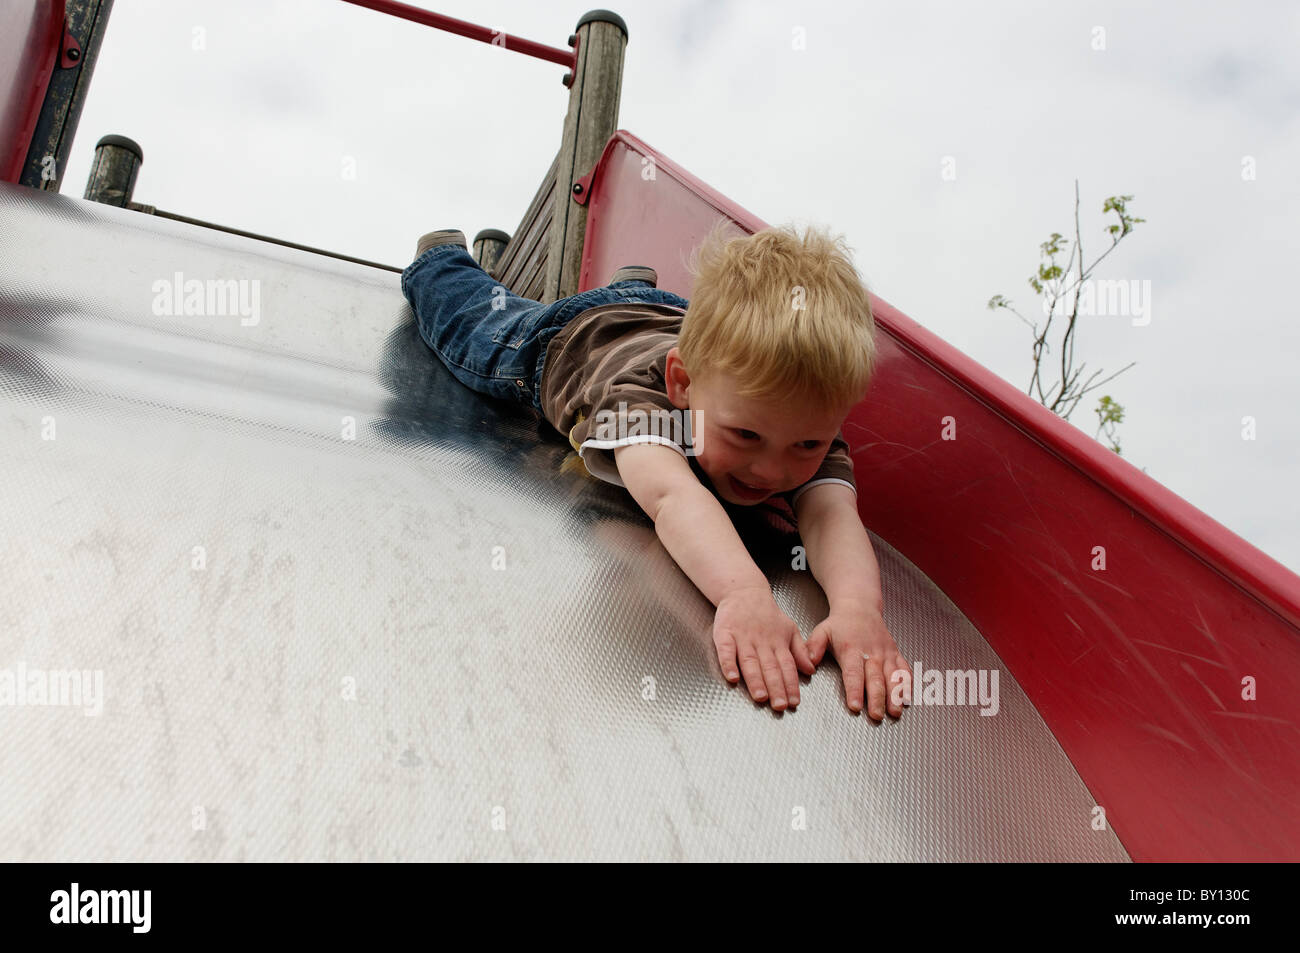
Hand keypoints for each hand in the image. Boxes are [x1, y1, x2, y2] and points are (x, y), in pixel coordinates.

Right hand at [713, 586, 814, 709]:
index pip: (787, 666)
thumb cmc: (767, 615)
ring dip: (755, 680)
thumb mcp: (789, 629)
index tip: (794, 702)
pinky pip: (726, 650)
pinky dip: (728, 664)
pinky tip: (732, 677)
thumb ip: (799, 651)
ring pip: (750, 661)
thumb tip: (810, 670)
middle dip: (776, 687)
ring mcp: (743, 638)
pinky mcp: (724, 634)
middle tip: (780, 705)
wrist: (744, 592)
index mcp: (778, 642)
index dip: (791, 684)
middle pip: (770, 667)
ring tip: (760, 696)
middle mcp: (762, 642)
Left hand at [806, 603, 910, 719]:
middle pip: (875, 679)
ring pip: (893, 676)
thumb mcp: (822, 631)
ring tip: (894, 712)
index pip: (853, 673)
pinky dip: (907, 684)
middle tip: (876, 716)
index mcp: (852, 649)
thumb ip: (813, 647)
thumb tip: (809, 664)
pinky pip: (904, 669)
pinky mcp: (895, 654)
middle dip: (876, 699)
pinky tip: (908, 698)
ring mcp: (886, 653)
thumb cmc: (840, 624)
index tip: (854, 706)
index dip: (854, 690)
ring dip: (895, 695)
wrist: (861, 607)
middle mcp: (872, 652)